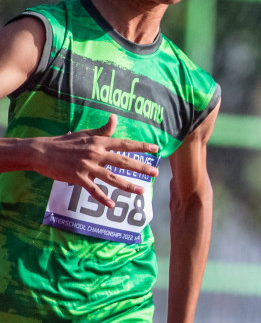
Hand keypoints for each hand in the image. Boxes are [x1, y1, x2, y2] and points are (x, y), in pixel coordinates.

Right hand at [32, 115, 158, 206]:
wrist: (41, 152)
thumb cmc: (65, 142)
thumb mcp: (85, 134)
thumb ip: (103, 130)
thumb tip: (115, 118)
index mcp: (99, 142)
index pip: (124, 144)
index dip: (141, 147)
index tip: (156, 150)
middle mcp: (95, 153)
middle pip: (123, 161)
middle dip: (141, 168)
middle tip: (156, 173)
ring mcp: (87, 166)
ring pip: (112, 178)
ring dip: (128, 186)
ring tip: (142, 191)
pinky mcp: (77, 177)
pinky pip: (93, 190)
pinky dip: (103, 198)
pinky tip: (112, 205)